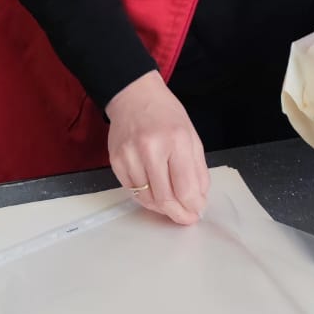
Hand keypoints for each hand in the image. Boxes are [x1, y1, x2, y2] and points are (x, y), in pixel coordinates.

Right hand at [105, 70, 208, 225]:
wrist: (134, 96)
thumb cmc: (166, 115)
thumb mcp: (191, 137)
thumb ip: (197, 170)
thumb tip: (198, 200)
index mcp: (176, 141)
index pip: (185, 188)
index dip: (193, 206)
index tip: (196, 212)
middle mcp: (150, 148)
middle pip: (165, 198)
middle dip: (178, 214)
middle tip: (184, 218)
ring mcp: (130, 155)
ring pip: (147, 199)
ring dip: (161, 208)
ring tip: (171, 205)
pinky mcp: (116, 161)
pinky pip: (132, 190)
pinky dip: (145, 197)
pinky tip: (154, 192)